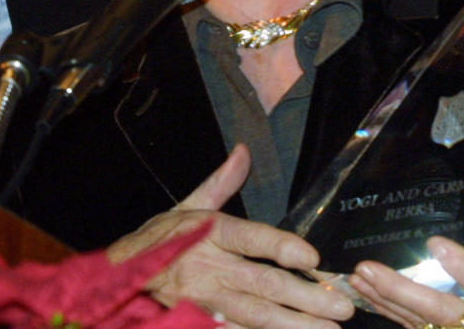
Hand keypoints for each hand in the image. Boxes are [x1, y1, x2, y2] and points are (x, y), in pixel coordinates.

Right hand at [107, 144, 354, 328]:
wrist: (121, 275)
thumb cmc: (160, 239)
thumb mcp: (188, 205)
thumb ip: (221, 182)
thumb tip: (243, 151)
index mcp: (208, 231)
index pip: (250, 238)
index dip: (280, 247)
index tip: (312, 257)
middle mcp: (209, 267)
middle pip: (262, 282)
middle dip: (305, 296)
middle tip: (342, 305)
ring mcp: (204, 299)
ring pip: (254, 315)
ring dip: (293, 324)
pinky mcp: (199, 319)